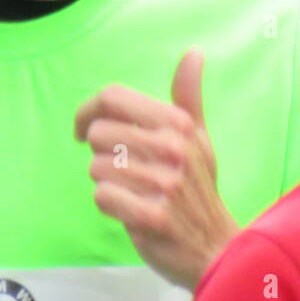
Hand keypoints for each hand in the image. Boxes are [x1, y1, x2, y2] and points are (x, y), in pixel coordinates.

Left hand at [74, 49, 238, 289]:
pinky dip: (109, 205)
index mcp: (179, 123)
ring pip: (97, 168)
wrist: (216, 248)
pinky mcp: (152, 216)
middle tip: (124, 172)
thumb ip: (188, 96)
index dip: (87, 112)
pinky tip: (130, 211)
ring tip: (133, 193)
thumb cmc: (198, 189)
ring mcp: (164, 183)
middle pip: (98, 133)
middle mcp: (173, 147)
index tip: (83, 130)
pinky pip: (102, 196)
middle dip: (101, 155)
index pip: (112, 97)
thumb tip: (194, 52)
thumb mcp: (198, 138)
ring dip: (107, 183)